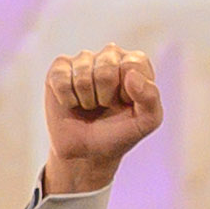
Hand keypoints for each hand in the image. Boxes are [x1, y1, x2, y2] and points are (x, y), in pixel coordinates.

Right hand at [42, 46, 161, 195]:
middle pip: (106, 68)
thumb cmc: (120, 132)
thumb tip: (131, 75)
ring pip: (83, 74)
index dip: (128, 92)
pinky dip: (67, 99)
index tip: (126, 104)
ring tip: (90, 105)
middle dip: (105, 96)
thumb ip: (150, 98)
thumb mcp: (147, 121)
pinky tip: (72, 103)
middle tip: (105, 106)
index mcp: (135, 62)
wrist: (88, 153)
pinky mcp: (59, 69)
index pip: (132, 64)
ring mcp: (83, 60)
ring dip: (86, 100)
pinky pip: (60, 78)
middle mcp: (110, 55)